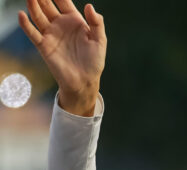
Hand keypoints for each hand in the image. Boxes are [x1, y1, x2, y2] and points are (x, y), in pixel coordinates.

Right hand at [18, 0, 106, 115]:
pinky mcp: (44, 46)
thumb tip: (89, 6)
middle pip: (48, 6)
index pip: (63, 2)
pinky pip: (33, 33)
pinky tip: (22, 15)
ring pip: (39, 16)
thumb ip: (96, 23)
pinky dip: (26, 24)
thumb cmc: (94, 60)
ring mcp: (51, 34)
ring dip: (33, 6)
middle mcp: (60, 25)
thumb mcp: (99, 40)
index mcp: (74, 20)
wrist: (85, 80)